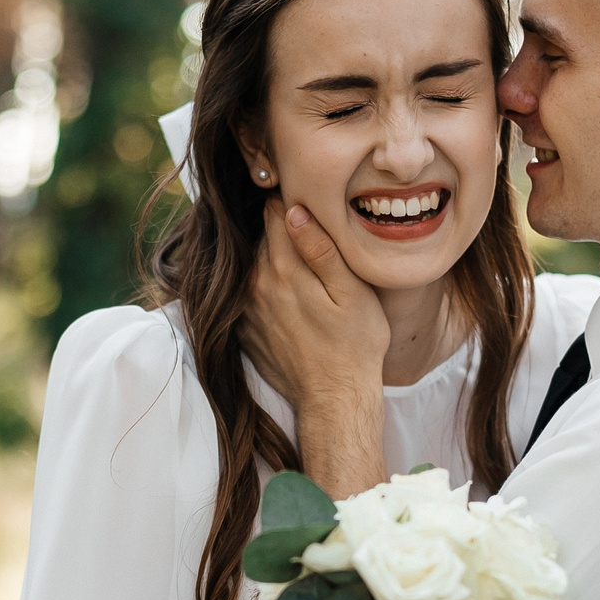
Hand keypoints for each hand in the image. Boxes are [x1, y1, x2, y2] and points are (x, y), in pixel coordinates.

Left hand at [243, 200, 389, 404]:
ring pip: (252, 263)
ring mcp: (246, 308)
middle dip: (280, 228)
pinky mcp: (244, 328)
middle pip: (260, 236)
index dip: (290, 202)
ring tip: (301, 267)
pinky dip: (262, 286)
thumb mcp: (352, 293)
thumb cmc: (355, 344)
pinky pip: (247, 292)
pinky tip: (288, 297)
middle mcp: (256, 284)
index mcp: (283, 269)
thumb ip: (321, 249)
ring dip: (270, 258)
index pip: (273, 213)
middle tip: (308, 231)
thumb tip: (294, 211)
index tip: (307, 201)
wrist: (335, 399)